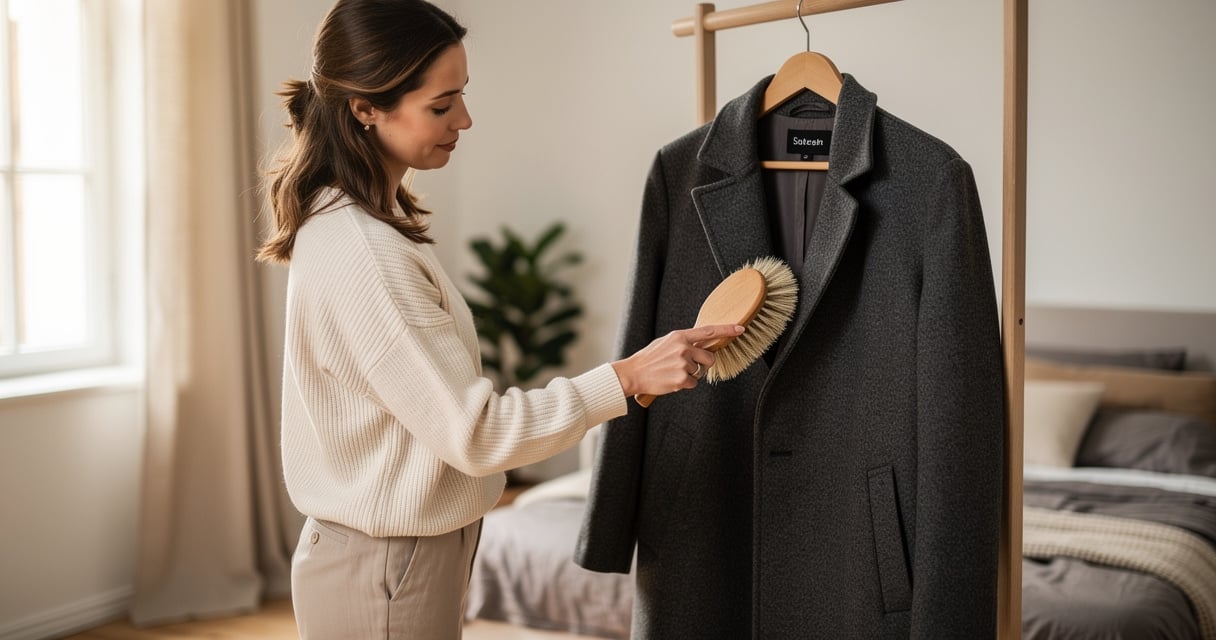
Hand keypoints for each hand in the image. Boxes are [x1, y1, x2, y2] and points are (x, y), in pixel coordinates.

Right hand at [610, 324, 743, 397]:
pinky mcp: (682, 379)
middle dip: (704, 364)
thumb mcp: (666, 343)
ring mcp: (683, 364)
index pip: (708, 331)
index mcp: (679, 336)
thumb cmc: (650, 359)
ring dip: (691, 375)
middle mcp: (683, 348)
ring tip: (673, 372)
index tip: (740, 328)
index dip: (726, 330)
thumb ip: (684, 342)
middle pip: (709, 358)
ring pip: (700, 372)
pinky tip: (672, 380)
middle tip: (689, 366)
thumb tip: (702, 344)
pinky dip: (685, 384)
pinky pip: (693, 383)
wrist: (633, 373)